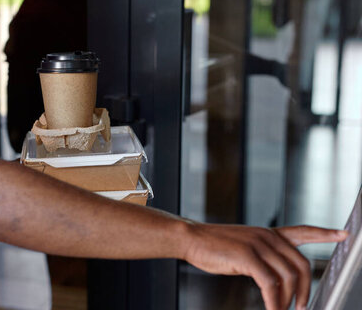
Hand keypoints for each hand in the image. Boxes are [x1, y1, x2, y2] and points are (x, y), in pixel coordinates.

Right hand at [182, 223, 347, 309]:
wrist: (192, 238)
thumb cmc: (214, 245)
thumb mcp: (244, 245)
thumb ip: (263, 256)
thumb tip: (278, 279)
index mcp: (268, 233)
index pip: (303, 231)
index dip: (325, 233)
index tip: (342, 235)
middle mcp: (267, 236)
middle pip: (300, 264)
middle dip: (305, 290)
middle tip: (301, 306)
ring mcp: (257, 244)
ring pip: (287, 277)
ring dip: (288, 299)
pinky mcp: (247, 256)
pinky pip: (270, 284)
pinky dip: (274, 301)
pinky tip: (271, 309)